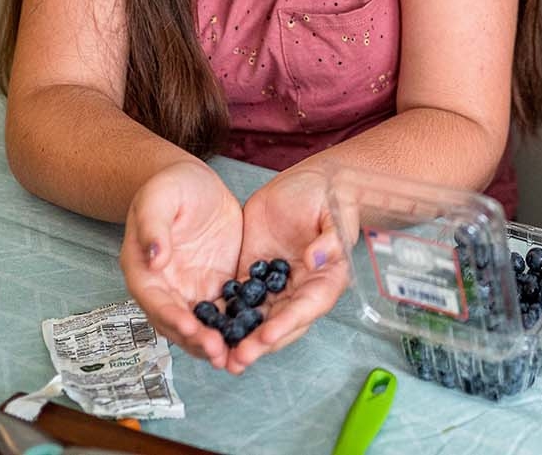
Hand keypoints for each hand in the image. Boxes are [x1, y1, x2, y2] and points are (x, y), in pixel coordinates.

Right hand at [119, 160, 242, 369]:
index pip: (157, 302)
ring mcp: (193, 290)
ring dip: (218, 344)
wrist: (194, 182)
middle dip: (198, 341)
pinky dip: (238, 328)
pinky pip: (228, 311)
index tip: (193, 329)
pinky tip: (256, 339)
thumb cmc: (170, 187)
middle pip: (179, 324)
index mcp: (145, 272)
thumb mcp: (159, 200)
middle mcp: (168, 289)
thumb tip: (153, 258)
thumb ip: (153, 228)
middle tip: (220, 353)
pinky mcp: (218, 285)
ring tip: (238, 358)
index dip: (173, 318)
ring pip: (204, 326)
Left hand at [222, 166, 350, 373]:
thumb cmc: (330, 196)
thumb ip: (331, 238)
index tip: (267, 335)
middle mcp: (300, 289)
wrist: (310, 181)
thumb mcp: (336, 213)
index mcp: (326, 279)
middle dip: (258, 343)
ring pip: (256, 318)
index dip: (287, 324)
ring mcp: (275, 285)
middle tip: (236, 359)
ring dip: (239, 339)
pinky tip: (205, 327)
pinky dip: (224, 315)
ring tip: (218, 356)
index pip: (307, 307)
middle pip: (280, 323)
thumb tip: (317, 260)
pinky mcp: (252, 273)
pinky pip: (238, 299)